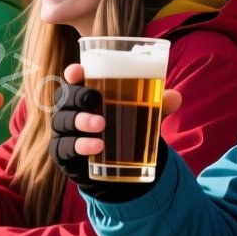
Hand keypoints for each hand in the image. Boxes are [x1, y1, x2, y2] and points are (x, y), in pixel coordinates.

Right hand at [51, 64, 181, 194]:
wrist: (118, 163)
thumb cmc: (126, 125)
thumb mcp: (144, 112)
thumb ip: (157, 103)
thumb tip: (174, 98)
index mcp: (87, 92)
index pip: (73, 78)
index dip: (72, 73)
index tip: (77, 71)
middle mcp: (70, 109)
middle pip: (64, 97)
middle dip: (76, 96)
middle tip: (95, 98)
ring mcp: (64, 131)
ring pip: (62, 121)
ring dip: (80, 121)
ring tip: (101, 125)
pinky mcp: (64, 152)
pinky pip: (64, 147)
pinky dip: (80, 145)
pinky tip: (97, 146)